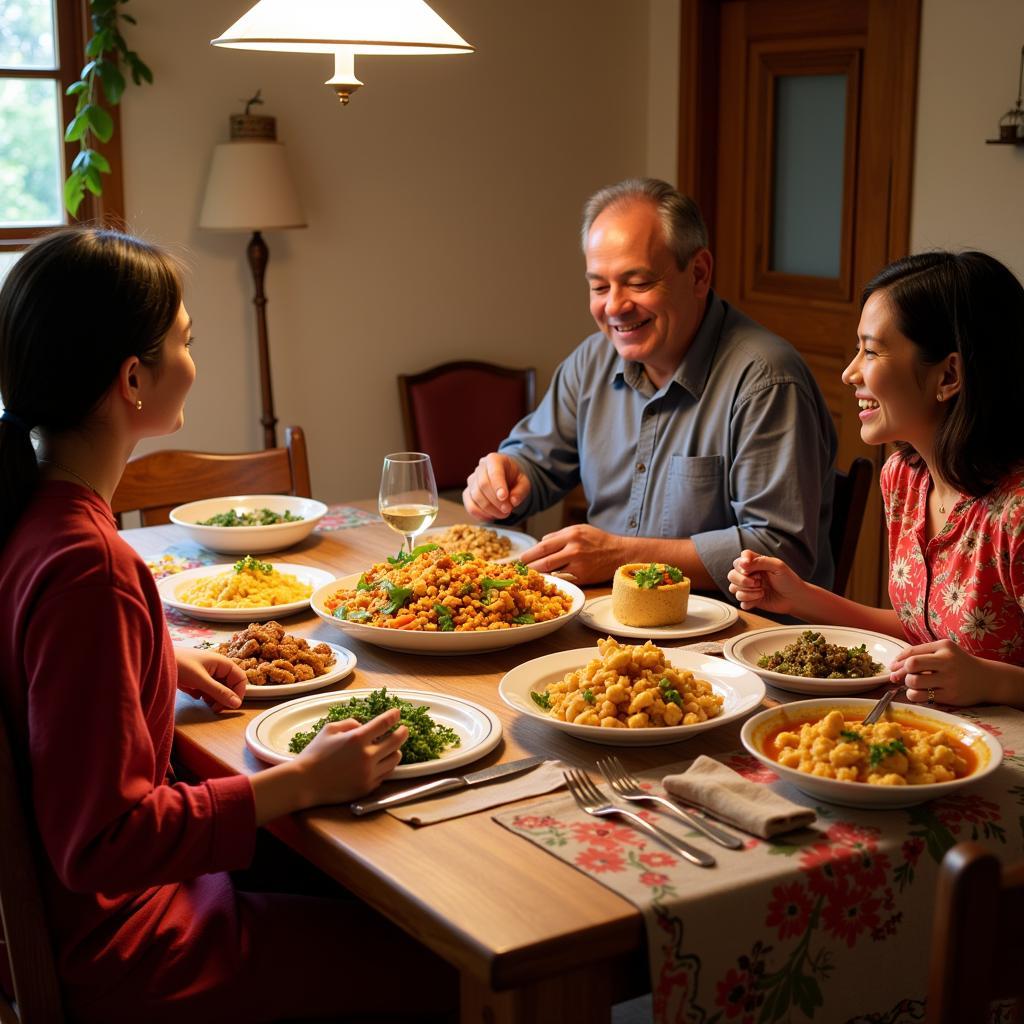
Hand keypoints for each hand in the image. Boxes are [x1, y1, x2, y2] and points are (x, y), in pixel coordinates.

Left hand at [175, 648, 244, 710]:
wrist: (156, 661)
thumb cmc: (180, 665)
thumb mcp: (201, 681)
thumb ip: (219, 692)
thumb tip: (237, 704)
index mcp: (223, 663)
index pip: (240, 679)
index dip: (238, 693)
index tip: (230, 706)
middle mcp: (217, 667)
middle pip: (230, 685)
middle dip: (225, 698)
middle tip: (215, 708)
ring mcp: (207, 673)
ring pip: (219, 689)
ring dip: (214, 698)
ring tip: (204, 702)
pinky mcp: (197, 679)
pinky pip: (207, 690)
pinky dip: (204, 695)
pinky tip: (195, 695)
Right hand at [294, 708, 408, 804]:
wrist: (304, 783)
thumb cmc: (314, 754)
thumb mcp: (329, 730)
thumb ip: (349, 723)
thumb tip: (363, 725)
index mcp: (357, 739)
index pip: (384, 723)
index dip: (394, 716)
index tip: (397, 713)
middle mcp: (366, 756)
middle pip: (396, 741)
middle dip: (403, 732)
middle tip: (404, 729)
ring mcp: (368, 774)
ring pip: (394, 759)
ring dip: (396, 750)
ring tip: (393, 747)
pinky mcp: (367, 788)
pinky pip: (385, 774)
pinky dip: (386, 766)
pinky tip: (381, 762)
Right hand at [463, 453, 530, 520]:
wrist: (506, 478)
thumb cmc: (514, 478)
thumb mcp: (524, 482)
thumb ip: (521, 491)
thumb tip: (513, 501)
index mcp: (495, 459)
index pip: (494, 472)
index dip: (498, 485)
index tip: (504, 497)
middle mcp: (480, 468)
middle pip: (482, 484)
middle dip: (495, 501)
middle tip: (507, 510)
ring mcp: (472, 480)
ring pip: (475, 496)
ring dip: (490, 509)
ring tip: (503, 514)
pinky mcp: (468, 492)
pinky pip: (469, 505)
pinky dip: (480, 514)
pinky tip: (491, 517)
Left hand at [519, 524, 624, 583]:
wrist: (620, 553)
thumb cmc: (598, 540)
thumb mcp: (579, 529)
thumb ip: (559, 535)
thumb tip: (541, 542)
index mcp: (571, 535)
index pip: (543, 546)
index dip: (529, 554)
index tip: (520, 559)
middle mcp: (573, 549)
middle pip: (544, 560)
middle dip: (529, 566)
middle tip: (520, 570)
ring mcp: (578, 565)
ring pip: (551, 572)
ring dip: (538, 575)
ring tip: (529, 576)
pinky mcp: (582, 577)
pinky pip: (562, 580)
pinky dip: (552, 580)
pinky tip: (545, 581)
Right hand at [727, 549, 807, 613]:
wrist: (795, 599)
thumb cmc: (789, 581)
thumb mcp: (777, 566)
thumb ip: (760, 561)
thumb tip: (742, 563)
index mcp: (755, 564)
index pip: (739, 561)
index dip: (741, 565)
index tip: (749, 568)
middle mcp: (749, 575)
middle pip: (731, 575)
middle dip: (742, 581)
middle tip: (758, 583)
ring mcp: (749, 588)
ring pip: (733, 589)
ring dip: (747, 592)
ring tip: (761, 591)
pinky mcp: (750, 600)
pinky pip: (740, 602)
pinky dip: (749, 601)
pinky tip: (760, 599)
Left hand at [889, 639, 1002, 706]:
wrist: (988, 679)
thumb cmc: (959, 664)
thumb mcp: (944, 651)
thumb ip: (921, 654)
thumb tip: (894, 667)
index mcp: (944, 647)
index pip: (912, 652)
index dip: (898, 661)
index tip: (893, 668)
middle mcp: (947, 661)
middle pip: (912, 665)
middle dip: (902, 672)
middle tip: (902, 677)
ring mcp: (950, 680)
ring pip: (914, 682)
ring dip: (908, 684)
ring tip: (913, 685)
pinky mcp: (950, 696)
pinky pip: (921, 697)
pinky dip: (914, 695)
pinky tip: (919, 693)